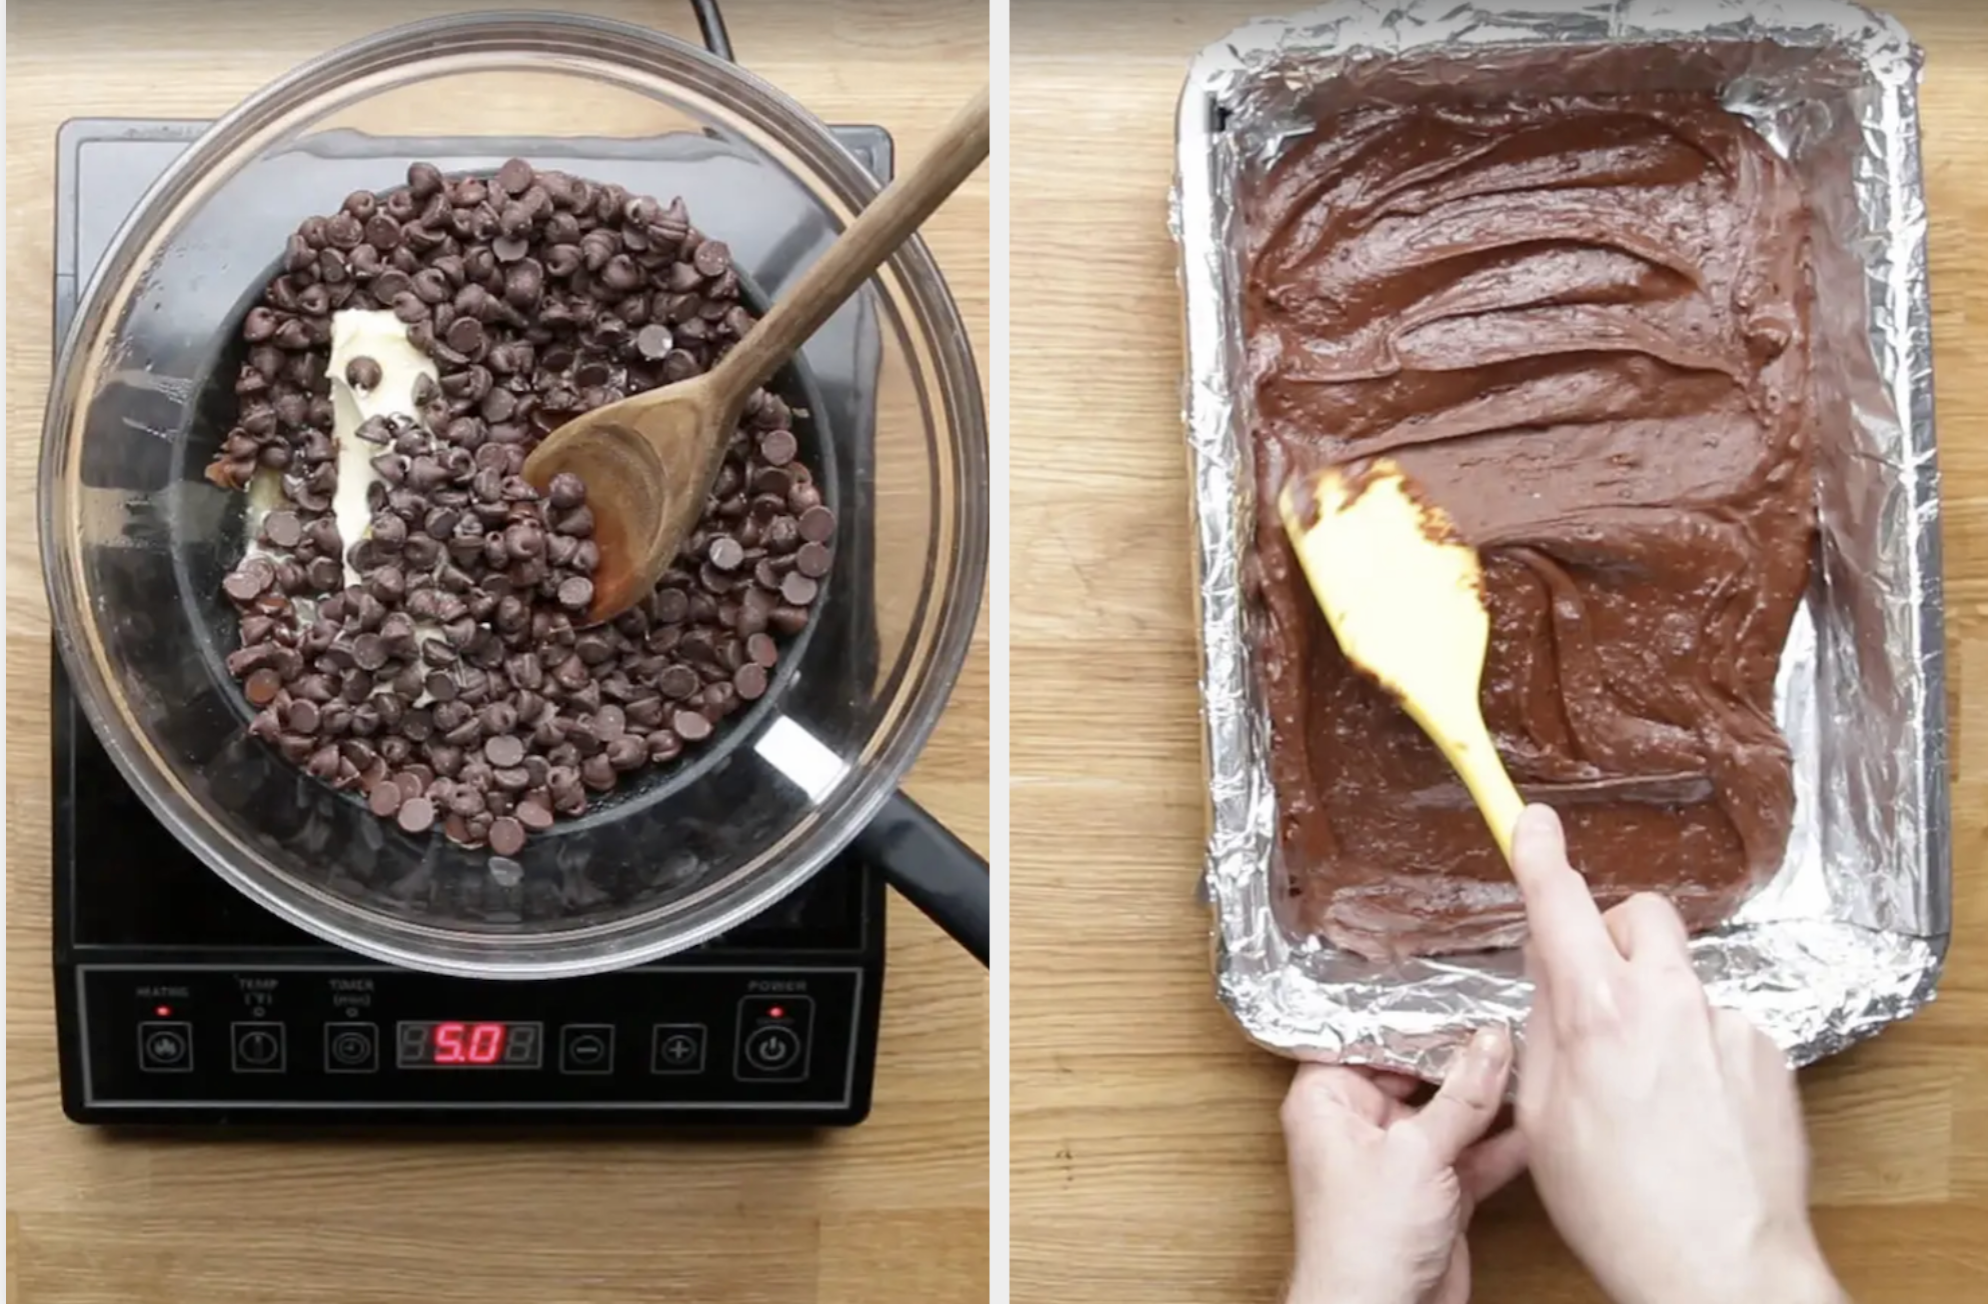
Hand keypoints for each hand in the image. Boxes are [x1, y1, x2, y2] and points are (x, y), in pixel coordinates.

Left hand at [1281, 1027, 1525, 1303]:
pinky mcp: (1434, 1193)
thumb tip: (1489, 1042)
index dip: (1407, 1015)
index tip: (1449, 985)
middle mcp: (1359, 1125)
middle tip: (1501, 1016)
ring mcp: (1398, 1160)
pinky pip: (1471, 1155)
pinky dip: (1501, 1144)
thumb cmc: (1362, 1243)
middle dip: (1458, 1053)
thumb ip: (1460, 1096)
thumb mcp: (1416, 1153)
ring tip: (1530, 1059)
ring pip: (1449, 1114)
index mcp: (1327, 1100)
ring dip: (1487, 1098)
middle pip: (1413, 1072)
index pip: (1365, 1037)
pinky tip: (1535, 1121)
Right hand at [1510, 804, 1847, 1303]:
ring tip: (1645, 1087)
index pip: (1560, 904)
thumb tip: (1548, 977)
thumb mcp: (1541, 1118)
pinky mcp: (1768, 1055)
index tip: (1531, 820)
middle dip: (1610, 939)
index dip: (1540, 854)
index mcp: (1598, 1013)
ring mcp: (1727, 1025)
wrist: (1723, 1269)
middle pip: (1638, 917)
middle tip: (1593, 996)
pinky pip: (1719, 1025)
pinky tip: (1690, 1112)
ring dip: (1655, 1006)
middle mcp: (1669, 1003)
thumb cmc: (1620, 1210)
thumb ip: (1541, 1031)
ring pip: (1679, 978)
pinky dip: (1698, 1051)